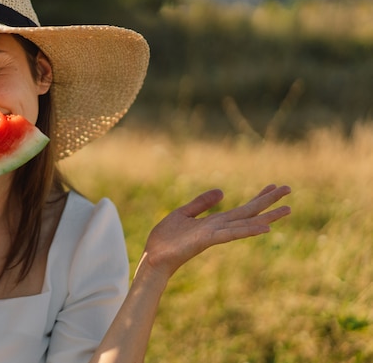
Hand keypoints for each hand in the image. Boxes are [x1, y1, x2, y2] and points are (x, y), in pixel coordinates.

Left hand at [140, 184, 290, 282]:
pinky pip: (231, 233)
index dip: (257, 197)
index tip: (273, 186)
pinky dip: (248, 230)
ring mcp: (215, 234)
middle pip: (249, 213)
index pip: (241, 209)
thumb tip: (223, 192)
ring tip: (287, 208)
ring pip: (246, 223)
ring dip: (266, 216)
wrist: (154, 258)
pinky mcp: (207, 240)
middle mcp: (219, 228)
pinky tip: (264, 228)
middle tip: (289, 189)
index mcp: (214, 222)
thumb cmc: (166, 240)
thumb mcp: (183, 214)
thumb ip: (202, 204)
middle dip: (268, 201)